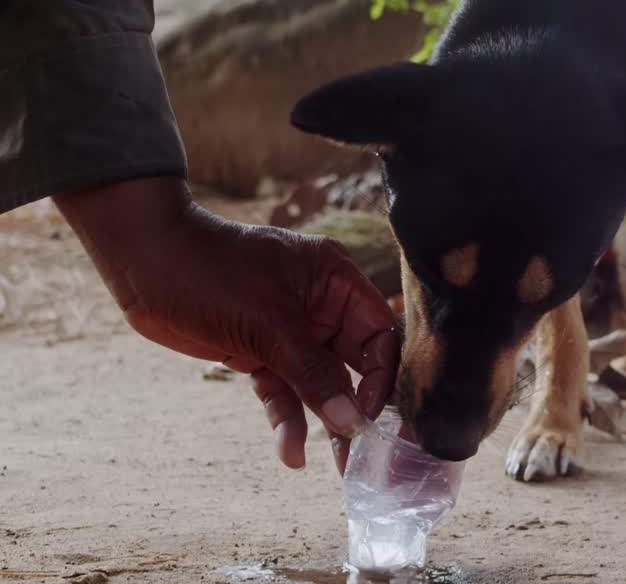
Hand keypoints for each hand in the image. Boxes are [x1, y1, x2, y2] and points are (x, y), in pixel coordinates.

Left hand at [53, 176, 399, 474]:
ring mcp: (289, 331)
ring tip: (337, 466)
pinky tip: (289, 453)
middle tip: (363, 451)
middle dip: (355, 406)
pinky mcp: (259, 352)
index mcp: (334, 280)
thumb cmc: (210, 271)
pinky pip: (283, 390)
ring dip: (323, 422)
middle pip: (353, 363)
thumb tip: (349, 419)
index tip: (367, 412)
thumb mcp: (268, 323)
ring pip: (318, 384)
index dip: (380, 373)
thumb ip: (313, 373)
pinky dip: (286, 419)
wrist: (142, 263)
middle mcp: (319, 306)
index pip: (378, 331)